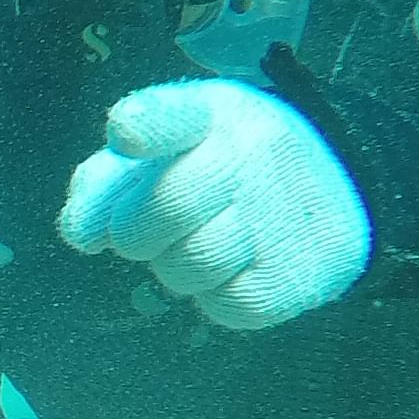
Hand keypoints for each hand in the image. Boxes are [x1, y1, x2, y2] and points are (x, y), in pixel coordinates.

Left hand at [55, 78, 370, 329]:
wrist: (337, 181)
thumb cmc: (217, 167)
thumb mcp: (166, 151)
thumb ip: (107, 182)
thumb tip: (81, 232)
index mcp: (209, 113)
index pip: (173, 112)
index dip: (143, 125)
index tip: (126, 131)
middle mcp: (254, 152)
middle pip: (165, 208)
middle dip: (137, 233)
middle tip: (149, 232)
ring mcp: (287, 209)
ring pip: (194, 266)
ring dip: (178, 269)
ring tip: (201, 245)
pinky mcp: (313, 268)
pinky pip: (232, 306)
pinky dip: (219, 298)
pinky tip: (237, 270)